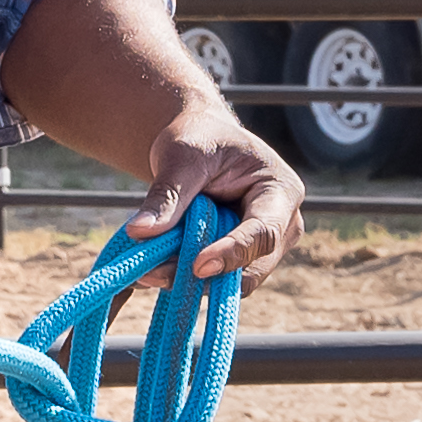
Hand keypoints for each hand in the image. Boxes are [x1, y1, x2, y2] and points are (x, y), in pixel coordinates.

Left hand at [144, 101, 302, 284]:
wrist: (198, 143)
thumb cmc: (198, 138)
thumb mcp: (182, 157)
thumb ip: (167, 196)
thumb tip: (138, 232)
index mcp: (280, 191)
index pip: (264, 232)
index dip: (233, 252)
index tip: (198, 266)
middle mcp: (283, 225)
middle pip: (251, 268)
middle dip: (204, 276)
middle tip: (151, 273)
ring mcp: (264, 248)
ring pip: (231, 282)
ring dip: (187, 281)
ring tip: (143, 271)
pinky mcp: (240, 260)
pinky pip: (216, 281)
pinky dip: (184, 279)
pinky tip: (151, 271)